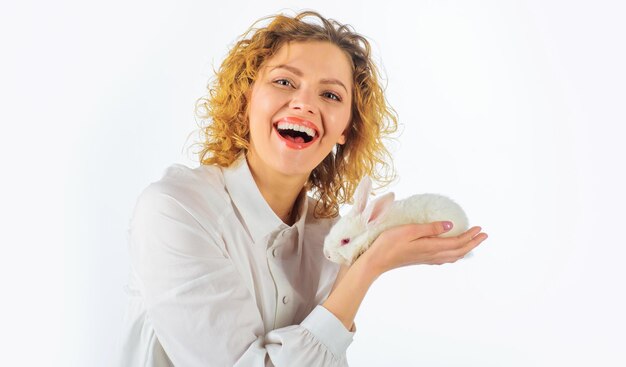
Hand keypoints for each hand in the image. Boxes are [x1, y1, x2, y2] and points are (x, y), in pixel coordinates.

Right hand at [357, 222, 487, 275]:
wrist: (377, 261)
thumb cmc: (389, 243)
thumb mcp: (409, 230)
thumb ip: (430, 228)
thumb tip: (450, 225)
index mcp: (431, 247)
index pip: (457, 242)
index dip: (470, 236)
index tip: (480, 228)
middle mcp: (432, 255)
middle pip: (459, 251)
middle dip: (473, 243)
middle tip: (483, 234)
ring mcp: (427, 259)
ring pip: (453, 256)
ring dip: (465, 249)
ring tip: (472, 242)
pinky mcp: (422, 260)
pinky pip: (445, 258)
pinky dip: (455, 254)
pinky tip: (452, 251)